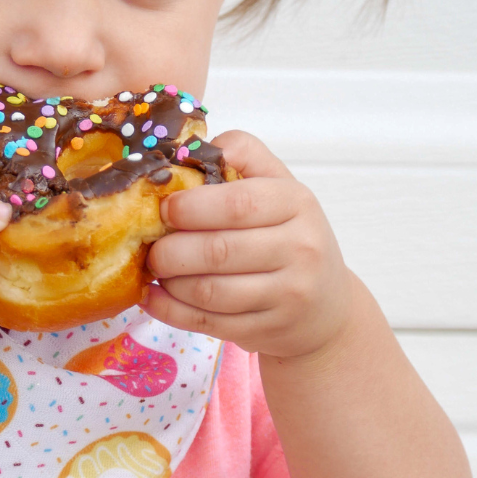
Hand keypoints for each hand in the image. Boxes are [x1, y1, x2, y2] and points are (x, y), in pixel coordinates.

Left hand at [144, 130, 353, 357]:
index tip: (165, 209)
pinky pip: (208, 323)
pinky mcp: (269, 330)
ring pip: (209, 291)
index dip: (191, 207)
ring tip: (155, 270)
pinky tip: (154, 297)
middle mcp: (301, 249)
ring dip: (169, 281)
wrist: (325, 307)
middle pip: (218, 251)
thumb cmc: (289, 235)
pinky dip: (170, 311)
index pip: (237, 204)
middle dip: (170, 250)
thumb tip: (191, 147)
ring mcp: (288, 294)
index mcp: (297, 203)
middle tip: (151, 247)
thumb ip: (241, 155)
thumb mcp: (277, 186)